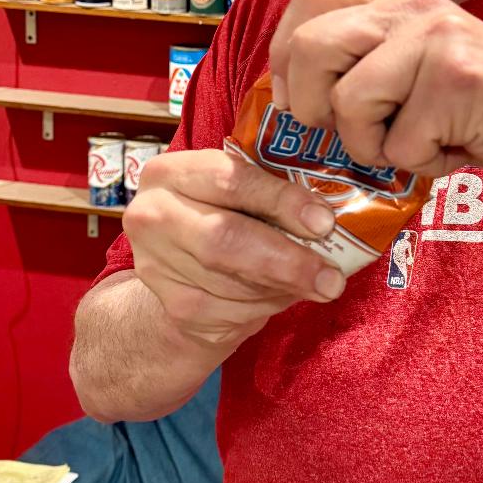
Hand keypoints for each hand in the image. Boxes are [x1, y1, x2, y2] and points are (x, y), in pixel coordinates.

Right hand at [123, 148, 345, 347]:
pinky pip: (231, 311)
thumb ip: (273, 192)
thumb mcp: (239, 192)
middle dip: (286, 260)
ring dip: (284, 286)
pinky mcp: (173, 305)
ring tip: (317, 283)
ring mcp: (155, 264)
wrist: (177, 268)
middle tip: (332, 278)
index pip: (231, 179)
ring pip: (232, 282)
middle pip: (225, 238)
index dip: (281, 200)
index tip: (324, 222)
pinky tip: (284, 295)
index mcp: (172, 171)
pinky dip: (268, 305)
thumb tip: (332, 216)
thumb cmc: (224, 215)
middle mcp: (151, 214)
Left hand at [268, 0, 482, 186]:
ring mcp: (436, 41)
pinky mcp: (458, 81)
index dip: (285, 56)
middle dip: (312, 108)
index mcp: (400, 1)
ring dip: (374, 147)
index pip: (309, 0)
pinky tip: (458, 149)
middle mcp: (414, 10)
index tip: (297, 100)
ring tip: (418, 143)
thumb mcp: (422, 70)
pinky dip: (423, 165)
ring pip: (348, 103)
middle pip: (312, 48)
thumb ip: (369, 66)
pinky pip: (398, 143)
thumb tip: (291, 99)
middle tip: (354, 134)